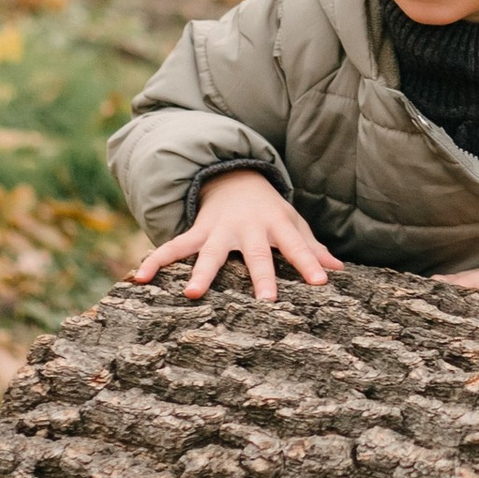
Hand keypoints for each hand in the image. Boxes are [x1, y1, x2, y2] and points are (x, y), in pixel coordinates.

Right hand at [132, 171, 340, 304]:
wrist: (235, 177)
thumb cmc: (270, 212)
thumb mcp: (293, 224)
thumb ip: (312, 247)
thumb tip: (339, 270)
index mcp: (276, 226)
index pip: (297, 246)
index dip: (310, 263)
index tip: (322, 282)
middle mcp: (248, 228)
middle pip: (256, 254)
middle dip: (261, 276)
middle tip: (266, 301)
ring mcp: (219, 231)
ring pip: (210, 253)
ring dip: (201, 273)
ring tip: (191, 294)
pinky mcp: (196, 233)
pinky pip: (173, 247)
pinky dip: (156, 261)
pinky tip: (139, 278)